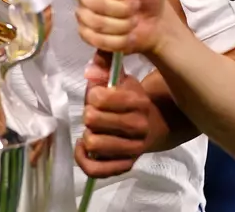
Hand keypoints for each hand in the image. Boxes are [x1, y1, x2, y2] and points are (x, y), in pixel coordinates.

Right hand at [74, 0, 174, 56]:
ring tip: (134, 22)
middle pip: (94, 4)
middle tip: (136, 7)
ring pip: (96, 24)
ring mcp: (83, 14)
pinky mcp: (86, 34)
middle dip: (122, 9)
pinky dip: (118, 41)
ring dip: (122, 26)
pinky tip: (128, 36)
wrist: (154, 22)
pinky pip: (96, 40)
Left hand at [75, 51, 155, 177]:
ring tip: (94, 129)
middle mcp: (139, 127)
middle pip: (92, 120)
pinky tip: (83, 146)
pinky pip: (94, 169)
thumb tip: (90, 70)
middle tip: (95, 113)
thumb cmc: (128, 99)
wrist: (152, 124)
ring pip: (93, 144)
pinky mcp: (124, 165)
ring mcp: (133, 149)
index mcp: (139, 102)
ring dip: (88, 134)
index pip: (100, 98)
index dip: (92, 95)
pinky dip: (83, 158)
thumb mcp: (119, 78)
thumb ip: (104, 65)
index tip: (97, 95)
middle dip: (88, 114)